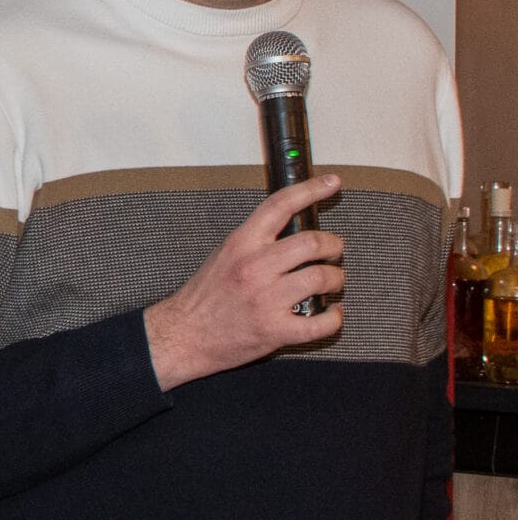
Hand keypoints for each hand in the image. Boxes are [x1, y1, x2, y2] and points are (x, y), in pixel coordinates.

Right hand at [144, 176, 343, 390]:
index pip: (281, 205)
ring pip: (322, 278)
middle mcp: (254, 268)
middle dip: (333, 245)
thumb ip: (255, 242)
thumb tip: (293, 230)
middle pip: (313, 242)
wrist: (182, 336)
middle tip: (333, 251)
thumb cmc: (203, 298)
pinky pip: (321, 323)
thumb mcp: (223, 256)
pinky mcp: (275, 330)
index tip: (331, 183)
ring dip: (335, 278)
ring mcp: (266, 300)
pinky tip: (331, 313)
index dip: (311, 190)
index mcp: (241, 245)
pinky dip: (334, 318)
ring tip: (331, 281)